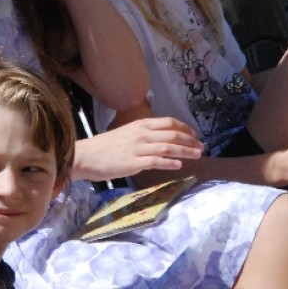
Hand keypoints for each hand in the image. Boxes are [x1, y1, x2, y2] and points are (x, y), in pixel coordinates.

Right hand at [74, 117, 203, 181]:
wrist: (86, 156)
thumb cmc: (105, 146)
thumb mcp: (126, 133)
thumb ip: (144, 135)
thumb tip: (162, 140)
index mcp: (140, 124)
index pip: (168, 123)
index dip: (185, 129)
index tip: (194, 135)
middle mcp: (141, 134)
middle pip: (172, 135)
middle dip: (190, 141)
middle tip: (201, 147)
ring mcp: (138, 148)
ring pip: (168, 148)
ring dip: (185, 151)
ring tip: (197, 156)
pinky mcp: (134, 162)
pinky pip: (156, 161)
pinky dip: (169, 162)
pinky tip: (178, 165)